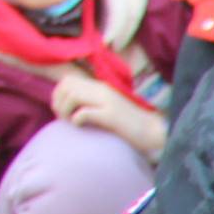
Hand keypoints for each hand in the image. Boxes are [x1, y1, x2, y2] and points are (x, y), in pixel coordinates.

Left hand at [50, 75, 164, 159]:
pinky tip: (81, 126)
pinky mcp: (111, 116)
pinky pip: (84, 113)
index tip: (63, 111)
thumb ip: (91, 102)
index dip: (58, 94)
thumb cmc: (130, 125)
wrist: (154, 133)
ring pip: (72, 96)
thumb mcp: (108, 107)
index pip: (68, 80)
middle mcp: (103, 90)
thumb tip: (68, 107)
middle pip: (66, 85)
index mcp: (101, 87)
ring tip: (71, 123)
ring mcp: (107, 102)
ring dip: (65, 111)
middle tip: (64, 118)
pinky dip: (77, 120)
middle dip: (58, 102)